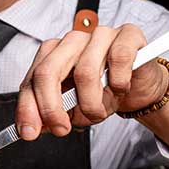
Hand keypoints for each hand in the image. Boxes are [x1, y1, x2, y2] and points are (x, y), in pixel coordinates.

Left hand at [15, 24, 167, 139]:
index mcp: (52, 54)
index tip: (30, 133)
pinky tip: (121, 88)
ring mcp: (99, 35)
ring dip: (91, 103)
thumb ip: (52, 114)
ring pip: (85, 72)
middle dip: (51, 107)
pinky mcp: (127, 35)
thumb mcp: (75, 108)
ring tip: (99, 112)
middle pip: (49, 72)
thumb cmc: (104, 93)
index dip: (28, 108)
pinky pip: (118, 59)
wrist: (139, 87)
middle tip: (61, 128)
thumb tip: (33, 128)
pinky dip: (119, 82)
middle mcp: (72, 41)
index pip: (32, 80)